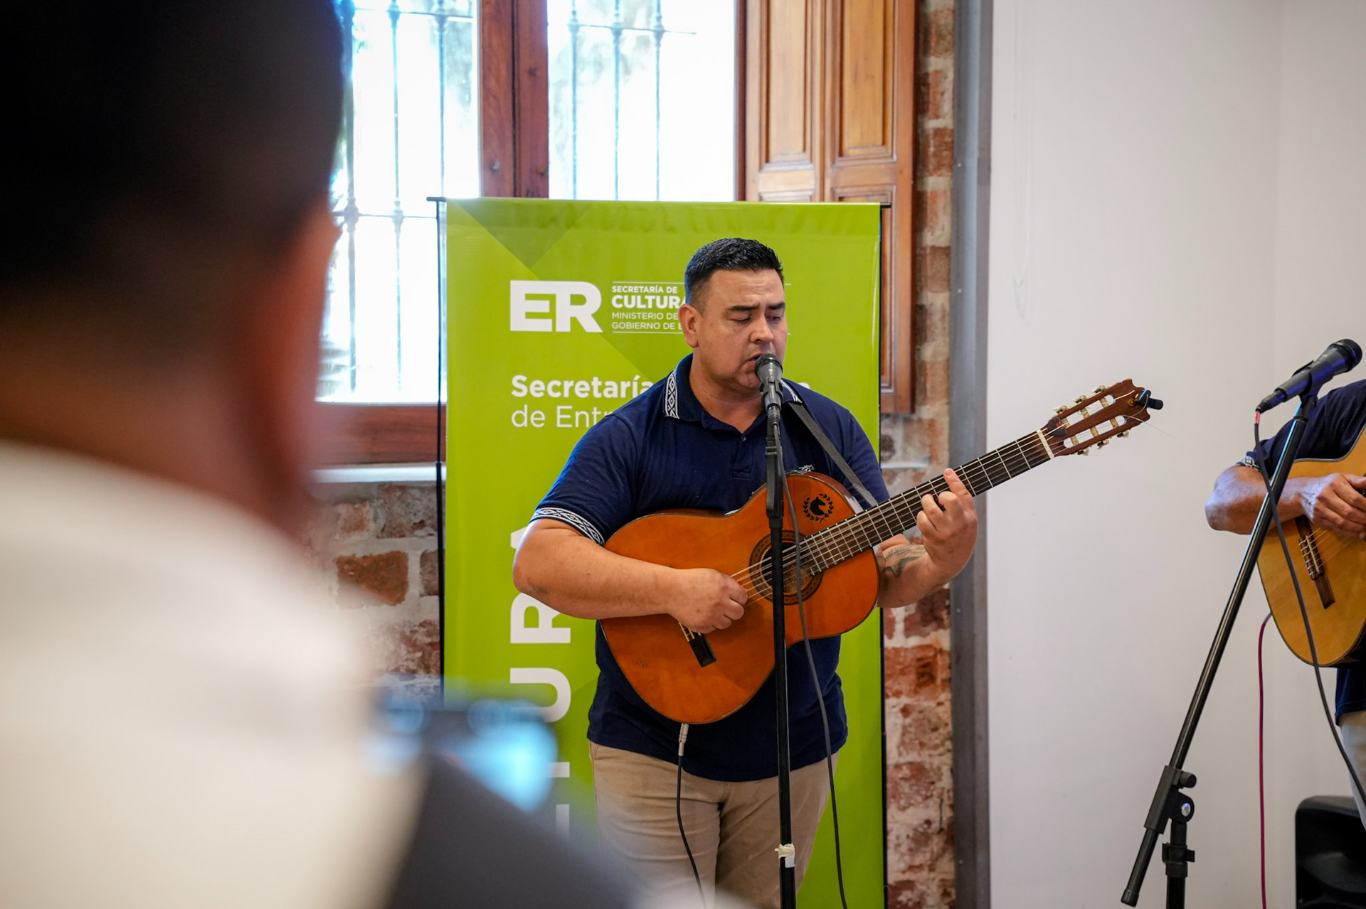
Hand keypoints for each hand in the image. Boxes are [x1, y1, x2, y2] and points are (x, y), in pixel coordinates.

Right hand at [668, 568, 747, 633]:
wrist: (670, 590)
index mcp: (723, 586)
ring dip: (723, 618)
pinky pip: (714, 628)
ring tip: (714, 611)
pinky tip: (704, 615)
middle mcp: (719, 602)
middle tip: (727, 606)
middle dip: (734, 609)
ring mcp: (710, 615)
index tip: (736, 598)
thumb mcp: (712, 574)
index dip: (740, 597)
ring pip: (727, 623)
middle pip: (739, 613)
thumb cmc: (690, 580)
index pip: (743, 597)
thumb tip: (741, 593)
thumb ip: (728, 583)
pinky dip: (710, 623)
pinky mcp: (702, 625)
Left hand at [914, 468, 978, 585]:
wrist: (952, 562)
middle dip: (940, 496)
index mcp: (970, 517)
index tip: (947, 471)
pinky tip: (925, 519)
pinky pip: (922, 520)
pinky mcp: (933, 538)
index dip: (954, 481)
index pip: (964, 495)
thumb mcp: (967, 521)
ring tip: (927, 505)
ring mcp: (946, 532)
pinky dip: (921, 516)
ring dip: (926, 503)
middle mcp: (960, 524)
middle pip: (949, 500)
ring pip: (931, 509)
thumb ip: (961, 502)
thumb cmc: (959, 535)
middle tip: (937, 499)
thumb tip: (949, 474)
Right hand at [1298, 473, 1365, 536]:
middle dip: (1363, 519)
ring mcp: (1320, 509)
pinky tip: (1358, 534)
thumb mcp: (1342, 477)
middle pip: (1348, 512)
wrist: (1303, 492)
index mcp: (1334, 484)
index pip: (1354, 498)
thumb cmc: (1327, 485)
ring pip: (1342, 522)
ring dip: (1357, 528)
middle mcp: (1325, 496)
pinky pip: (1335, 528)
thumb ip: (1358, 480)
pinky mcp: (1317, 519)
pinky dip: (1349, 533)